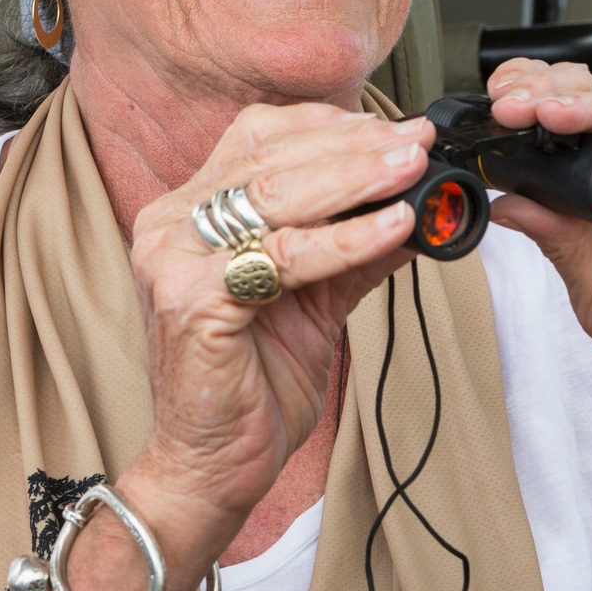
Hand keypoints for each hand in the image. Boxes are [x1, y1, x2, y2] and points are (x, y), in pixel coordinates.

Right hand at [50, 105, 431, 590]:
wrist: (213, 463)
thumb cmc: (252, 381)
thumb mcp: (317, 298)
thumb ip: (356, 250)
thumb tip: (420, 209)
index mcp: (191, 209)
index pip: (262, 136)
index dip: (333, 127)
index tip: (398, 130)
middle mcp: (172, 222)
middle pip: (274, 157)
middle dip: (357, 146)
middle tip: (418, 142)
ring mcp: (174, 257)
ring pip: (279, 196)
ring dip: (358, 179)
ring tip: (413, 171)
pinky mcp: (192, 299)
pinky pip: (284, 256)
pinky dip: (347, 239)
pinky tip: (394, 228)